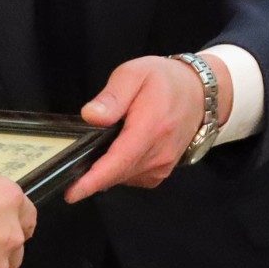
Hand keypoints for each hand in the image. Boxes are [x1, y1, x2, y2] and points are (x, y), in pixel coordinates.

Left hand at [63, 54, 232, 203]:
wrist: (199, 93)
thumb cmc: (164, 80)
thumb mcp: (134, 74)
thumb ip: (112, 96)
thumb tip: (90, 116)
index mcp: (151, 128)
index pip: (119, 161)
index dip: (94, 179)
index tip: (73, 193)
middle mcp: (159, 154)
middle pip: (117, 173)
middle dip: (90, 175)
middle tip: (69, 166)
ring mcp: (162, 166)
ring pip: (122, 177)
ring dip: (104, 170)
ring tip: (94, 149)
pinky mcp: (161, 172)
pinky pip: (131, 177)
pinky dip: (118, 169)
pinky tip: (114, 152)